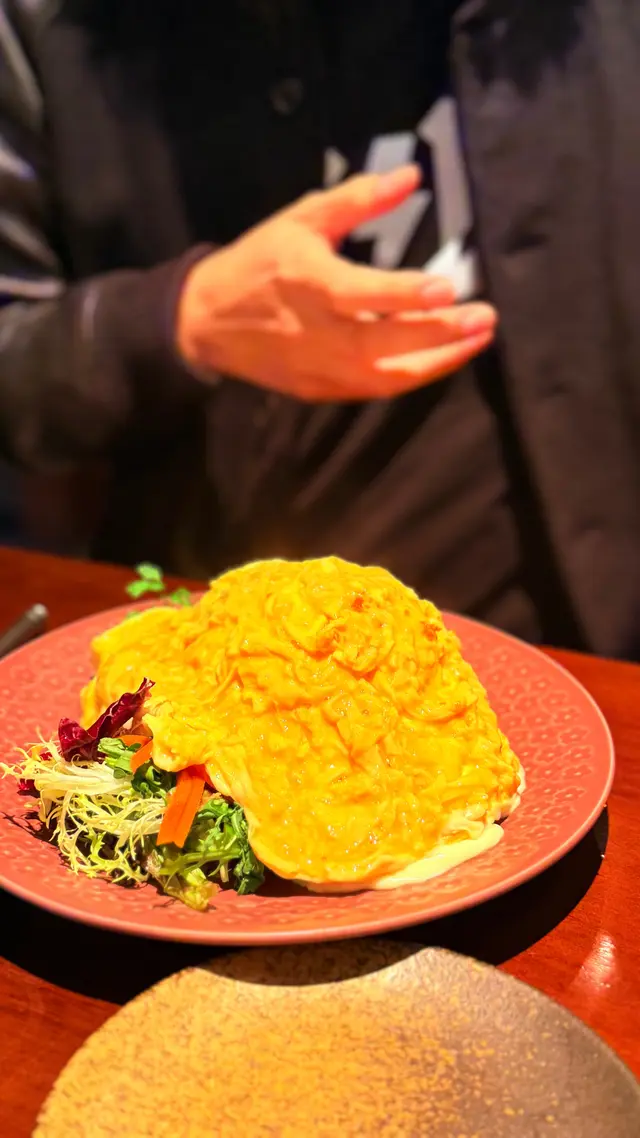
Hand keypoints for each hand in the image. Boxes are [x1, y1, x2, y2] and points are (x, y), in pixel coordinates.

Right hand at [176, 165, 496, 400]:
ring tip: (475, 340)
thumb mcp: (302, 219)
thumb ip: (357, 199)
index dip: (406, 295)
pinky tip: (442, 358)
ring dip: (437, 362)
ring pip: (385, 377)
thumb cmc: (260, 262)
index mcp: (308, 283)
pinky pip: (373, 389)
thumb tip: (411, 176)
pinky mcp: (320, 390)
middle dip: (439, 335)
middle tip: (484, 318)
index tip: (448, 288)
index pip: (363, 295)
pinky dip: (411, 376)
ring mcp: (318, 369)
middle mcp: (315, 333)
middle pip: (384, 344)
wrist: (208, 321)